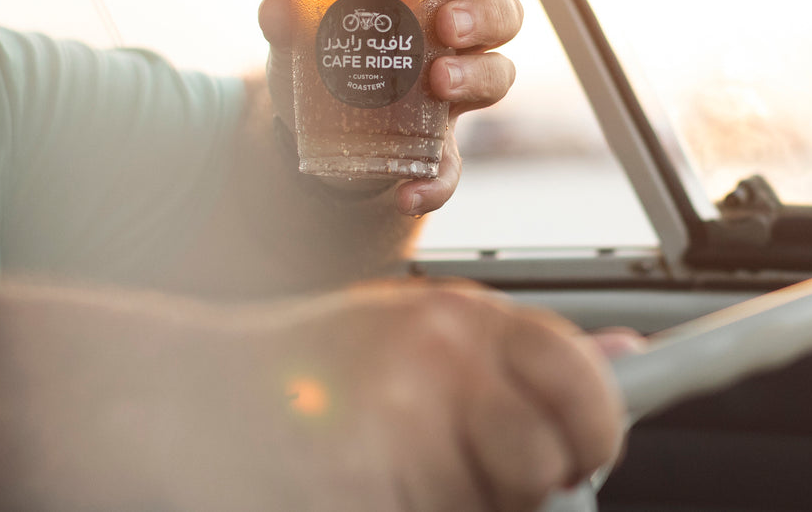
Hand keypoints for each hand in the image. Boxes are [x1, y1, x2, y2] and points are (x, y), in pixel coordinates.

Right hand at [243, 281, 622, 511]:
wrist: (179, 401)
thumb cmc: (304, 374)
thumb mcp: (417, 337)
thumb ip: (517, 358)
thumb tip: (633, 356)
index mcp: (457, 318)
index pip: (579, 376)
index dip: (595, 429)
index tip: (583, 451)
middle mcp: (434, 363)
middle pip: (541, 466)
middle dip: (514, 487)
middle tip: (452, 469)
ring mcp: (395, 431)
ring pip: (484, 508)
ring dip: (447, 506)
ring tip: (385, 470)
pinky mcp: (361, 489)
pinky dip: (398, 511)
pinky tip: (356, 487)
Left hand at [260, 0, 523, 215]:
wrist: (311, 121)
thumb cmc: (325, 50)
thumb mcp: (301, 28)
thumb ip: (286, 14)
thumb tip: (280, 6)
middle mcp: (461, 40)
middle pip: (506, 17)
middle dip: (484, 19)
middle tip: (446, 26)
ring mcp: (457, 94)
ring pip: (499, 77)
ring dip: (476, 77)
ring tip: (438, 81)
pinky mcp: (438, 146)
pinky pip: (452, 168)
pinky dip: (435, 184)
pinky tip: (407, 193)